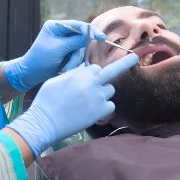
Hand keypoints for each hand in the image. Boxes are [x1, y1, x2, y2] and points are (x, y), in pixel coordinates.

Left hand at [4, 20, 106, 91]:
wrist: (31, 73)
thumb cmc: (41, 58)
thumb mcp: (59, 48)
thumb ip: (76, 41)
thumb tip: (91, 35)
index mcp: (56, 26)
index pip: (77, 25)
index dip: (90, 31)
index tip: (100, 37)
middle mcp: (61, 32)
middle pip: (81, 37)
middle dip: (79, 51)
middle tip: (78, 59)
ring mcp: (64, 43)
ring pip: (80, 49)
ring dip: (75, 59)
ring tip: (67, 68)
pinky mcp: (66, 53)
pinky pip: (77, 56)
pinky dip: (74, 63)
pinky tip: (67, 69)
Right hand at [7, 52, 138, 155]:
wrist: (45, 121)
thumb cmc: (47, 100)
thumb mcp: (57, 79)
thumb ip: (73, 73)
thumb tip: (82, 70)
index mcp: (80, 73)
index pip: (95, 68)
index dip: (92, 74)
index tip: (96, 75)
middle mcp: (92, 82)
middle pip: (111, 72)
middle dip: (123, 64)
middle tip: (135, 57)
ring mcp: (98, 96)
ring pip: (109, 90)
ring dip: (103, 94)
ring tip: (87, 104)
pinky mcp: (101, 111)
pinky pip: (110, 106)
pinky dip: (104, 109)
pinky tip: (91, 113)